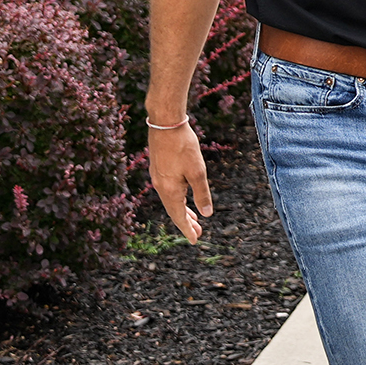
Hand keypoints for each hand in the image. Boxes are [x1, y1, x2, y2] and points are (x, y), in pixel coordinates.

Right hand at [147, 121, 213, 243]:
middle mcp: (161, 187)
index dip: (187, 230)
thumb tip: (207, 214)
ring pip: (171, 201)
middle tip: (198, 233)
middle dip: (187, 223)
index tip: (195, 241)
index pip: (179, 217)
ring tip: (194, 219)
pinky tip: (183, 197)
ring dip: (183, 211)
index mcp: (170, 190)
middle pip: (174, 211)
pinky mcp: (159, 169)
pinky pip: (168, 191)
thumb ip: (202, 194)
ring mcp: (158, 177)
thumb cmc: (183, 146)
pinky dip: (177, 199)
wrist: (165, 123)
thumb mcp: (198, 171)